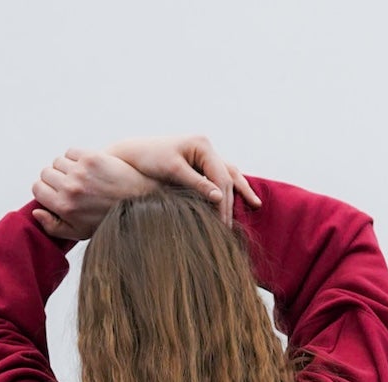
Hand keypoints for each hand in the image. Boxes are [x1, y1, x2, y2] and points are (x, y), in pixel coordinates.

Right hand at [31, 148, 162, 240]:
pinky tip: (86, 168)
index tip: (53, 192)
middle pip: (45, 173)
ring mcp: (80, 171)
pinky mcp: (91, 157)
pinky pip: (71, 152)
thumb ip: (54, 226)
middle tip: (68, 185)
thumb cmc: (107, 219)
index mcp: (64, 207)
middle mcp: (70, 188)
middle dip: (54, 178)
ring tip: (79, 177)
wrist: (137, 201)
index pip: (37, 188)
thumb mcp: (79, 232)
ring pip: (58, 161)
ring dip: (65, 167)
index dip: (44, 190)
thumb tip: (35, 212)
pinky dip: (75, 158)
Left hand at [104, 134, 261, 229]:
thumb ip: (196, 184)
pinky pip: (220, 176)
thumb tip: (220, 198)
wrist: (133, 154)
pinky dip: (230, 187)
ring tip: (255, 205)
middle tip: (230, 229)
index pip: (221, 178)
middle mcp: (206, 148)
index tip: (223, 225)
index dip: (224, 203)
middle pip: (226, 179)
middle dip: (230, 203)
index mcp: (202, 145)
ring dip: (240, 191)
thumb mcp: (172, 171)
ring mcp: (204, 155)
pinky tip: (240, 197)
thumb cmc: (149, 159)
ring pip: (229, 174)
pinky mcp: (199, 164)